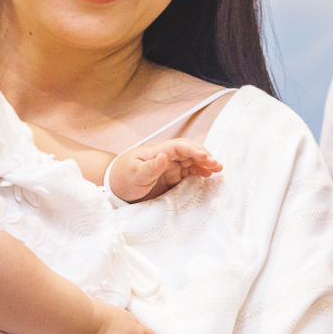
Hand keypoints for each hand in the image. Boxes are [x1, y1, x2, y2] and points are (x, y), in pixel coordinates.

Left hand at [107, 139, 221, 202]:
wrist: (114, 187)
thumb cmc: (122, 178)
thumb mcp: (134, 174)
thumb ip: (150, 167)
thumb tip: (164, 156)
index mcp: (157, 151)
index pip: (180, 146)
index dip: (194, 150)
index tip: (205, 158)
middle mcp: (165, 156)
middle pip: (189, 151)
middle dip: (204, 156)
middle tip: (217, 165)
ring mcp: (169, 165)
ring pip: (191, 160)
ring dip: (204, 163)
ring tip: (218, 169)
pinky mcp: (170, 176)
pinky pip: (188, 171)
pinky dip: (199, 172)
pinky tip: (207, 175)